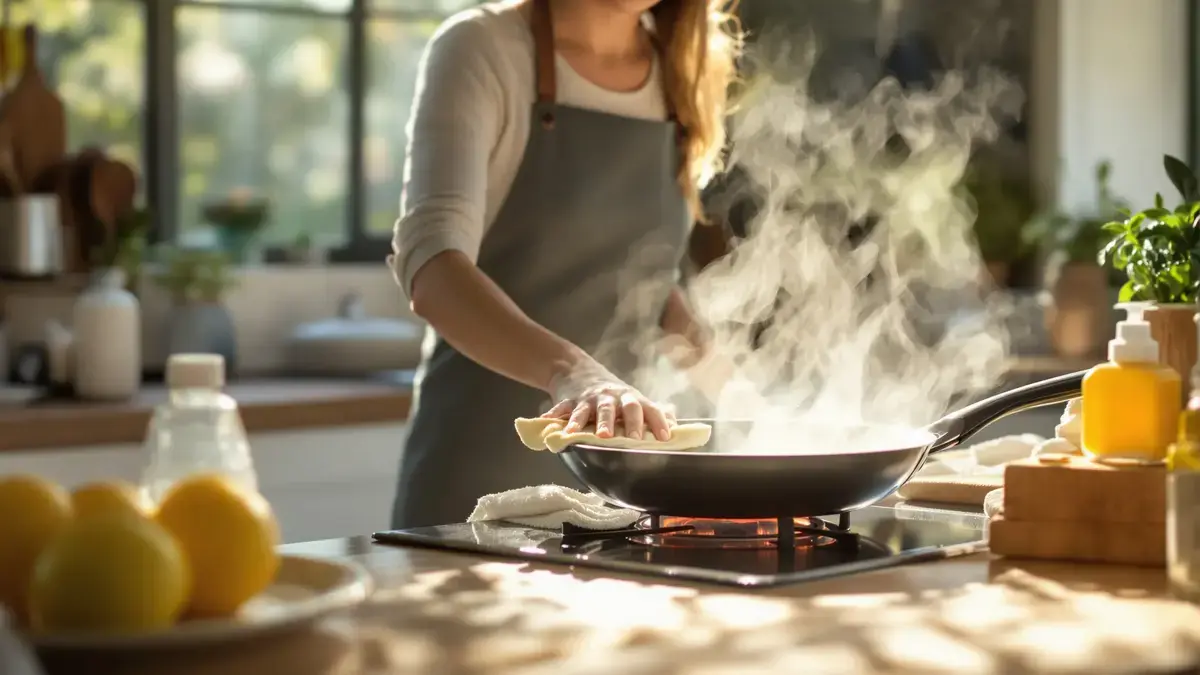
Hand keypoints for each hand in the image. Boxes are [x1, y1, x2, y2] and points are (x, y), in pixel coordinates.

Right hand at [541, 357, 672, 441]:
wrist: (575, 369)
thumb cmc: (609, 393)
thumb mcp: (632, 399)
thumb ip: (653, 413)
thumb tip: (677, 426)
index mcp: (631, 398)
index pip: (650, 409)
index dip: (659, 422)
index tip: (665, 438)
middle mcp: (614, 396)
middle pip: (625, 407)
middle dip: (630, 423)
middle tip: (632, 439)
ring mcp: (592, 397)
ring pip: (597, 409)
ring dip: (599, 422)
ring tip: (599, 437)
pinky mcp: (571, 399)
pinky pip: (565, 410)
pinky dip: (558, 418)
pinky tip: (556, 428)